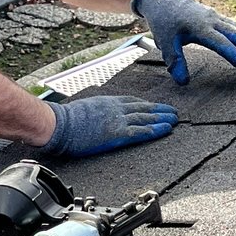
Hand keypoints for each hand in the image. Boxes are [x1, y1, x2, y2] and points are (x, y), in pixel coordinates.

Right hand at [40, 96, 177, 157]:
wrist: (59, 124)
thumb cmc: (65, 119)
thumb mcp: (83, 108)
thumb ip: (94, 110)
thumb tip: (95, 115)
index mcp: (107, 102)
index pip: (132, 101)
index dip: (147, 104)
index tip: (156, 106)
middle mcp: (115, 109)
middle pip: (143, 108)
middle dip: (160, 110)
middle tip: (174, 112)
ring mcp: (117, 120)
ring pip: (146, 118)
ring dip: (163, 119)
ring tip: (175, 120)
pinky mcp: (117, 134)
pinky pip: (140, 131)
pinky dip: (155, 130)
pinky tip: (166, 130)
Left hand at [132, 0, 235, 84]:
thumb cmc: (163, 22)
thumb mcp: (165, 43)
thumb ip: (175, 62)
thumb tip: (184, 82)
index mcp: (198, 27)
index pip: (218, 42)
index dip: (231, 53)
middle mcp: (210, 20)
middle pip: (233, 33)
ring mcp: (214, 17)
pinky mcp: (216, 17)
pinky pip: (233, 25)